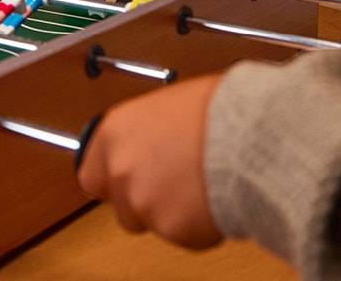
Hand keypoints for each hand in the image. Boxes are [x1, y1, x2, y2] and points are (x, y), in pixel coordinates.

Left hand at [77, 72, 223, 248]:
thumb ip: (146, 133)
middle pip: (121, 205)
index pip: (91, 175)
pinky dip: (200, 225)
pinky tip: (217, 198)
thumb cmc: (217, 108)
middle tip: (175, 184)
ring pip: (152, 223)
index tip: (130, 180)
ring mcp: (143, 202)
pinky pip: (184, 235)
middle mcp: (120, 169)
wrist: (249, 135)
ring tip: (202, 186)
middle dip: (145, 200)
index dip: (113, 180)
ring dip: (171, 214)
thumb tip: (151, 145)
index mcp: (114, 133)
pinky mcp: (172, 229)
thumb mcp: (167, 105)